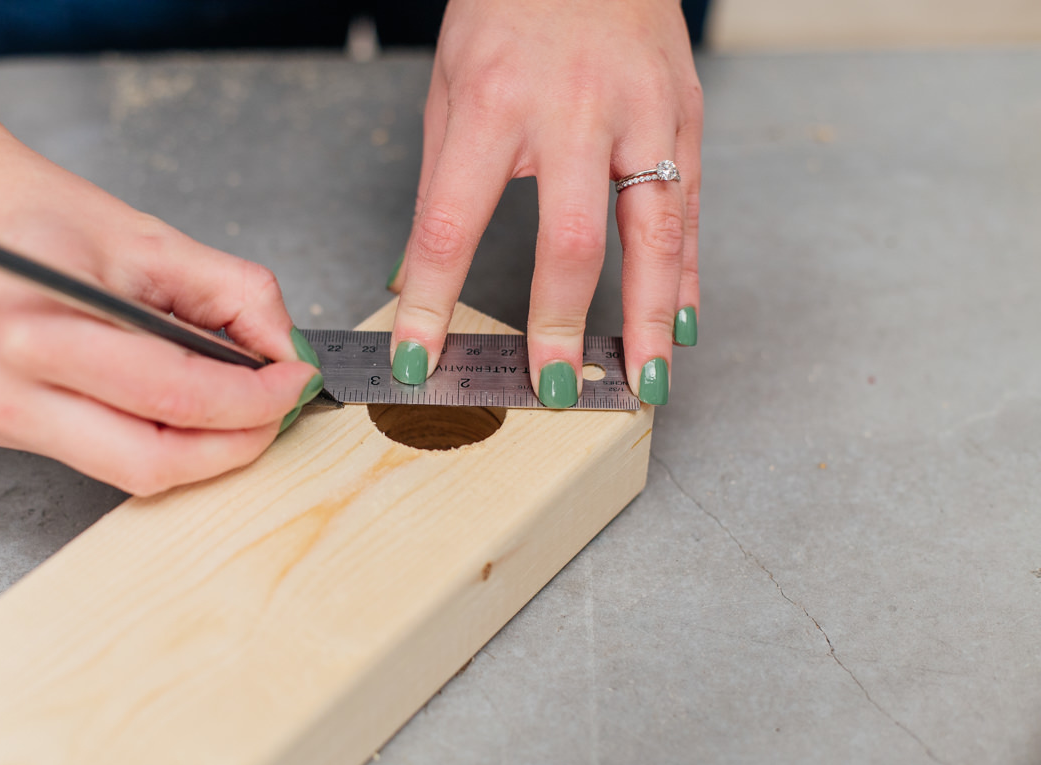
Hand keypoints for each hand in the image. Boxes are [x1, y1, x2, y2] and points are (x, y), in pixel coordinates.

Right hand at [0, 142, 321, 494]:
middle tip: (278, 408)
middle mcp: (5, 392)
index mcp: (35, 331)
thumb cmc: (31, 209)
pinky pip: (106, 455)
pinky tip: (186, 401)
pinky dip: (162, 436)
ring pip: (133, 471)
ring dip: (204, 447)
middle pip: (153, 460)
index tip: (296, 376)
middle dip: (236, 443)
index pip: (173, 393)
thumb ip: (234, 294)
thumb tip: (287, 349)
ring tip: (241, 402)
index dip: (253, 399)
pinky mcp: (3, 428)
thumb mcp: (149, 237)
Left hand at [387, 0, 701, 405]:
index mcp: (492, 104)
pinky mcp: (683, 114)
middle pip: (568, 242)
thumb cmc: (505, 11)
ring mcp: (639, 113)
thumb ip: (439, 188)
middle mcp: (571, 111)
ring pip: (652, 233)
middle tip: (554, 388)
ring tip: (642, 383)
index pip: (454, 226)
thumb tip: (414, 278)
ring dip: (648, 320)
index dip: (433, 306)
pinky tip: (681, 324)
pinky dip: (685, 274)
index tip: (420, 362)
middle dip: (560, 327)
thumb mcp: (448, 89)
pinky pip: (688, 209)